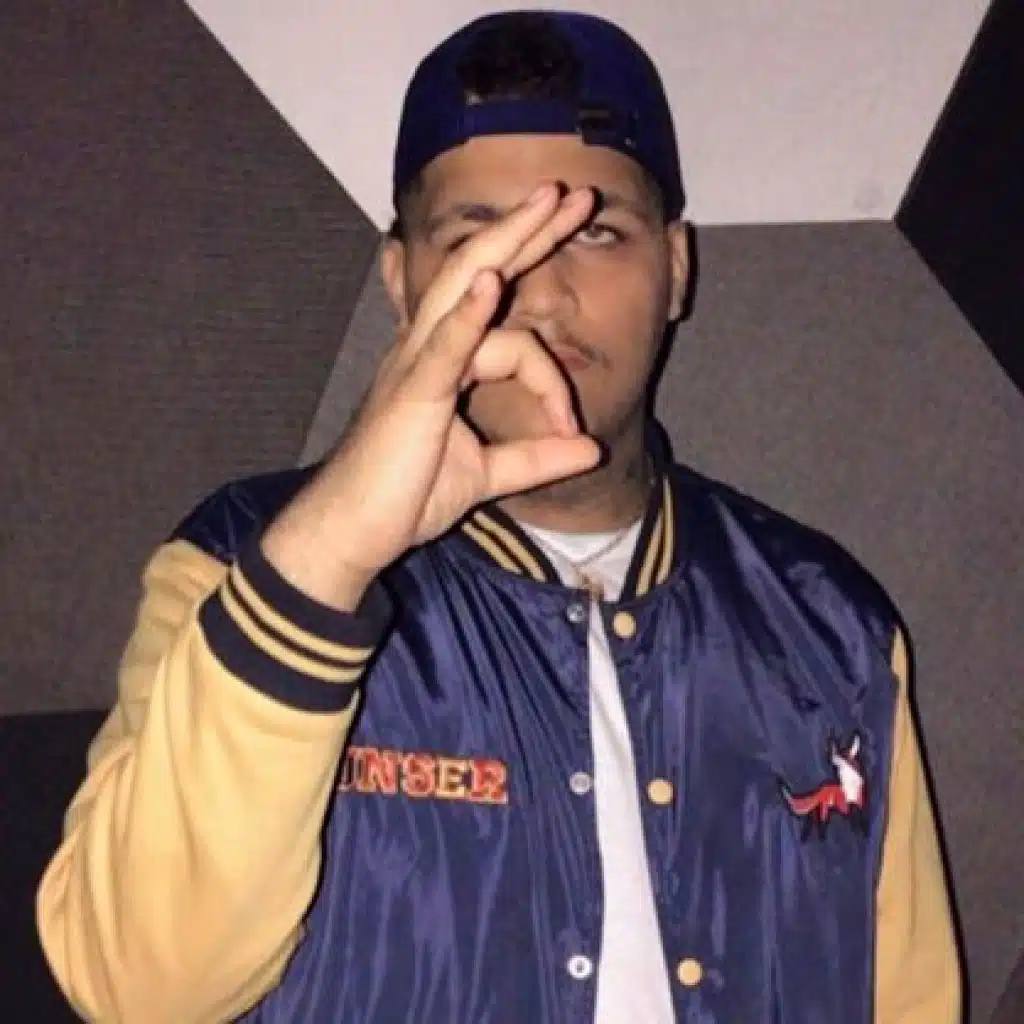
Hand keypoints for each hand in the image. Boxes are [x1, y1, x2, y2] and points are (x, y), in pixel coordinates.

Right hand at [262, 184, 601, 607]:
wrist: (354, 532)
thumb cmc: (404, 497)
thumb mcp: (486, 475)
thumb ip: (536, 459)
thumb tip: (592, 450)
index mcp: (443, 364)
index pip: (509, 335)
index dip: (551, 375)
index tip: (573, 427)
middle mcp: (426, 349)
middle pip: (477, 271)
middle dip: (526, 231)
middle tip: (570, 194)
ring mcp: (414, 364)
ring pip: (462, 286)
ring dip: (511, 242)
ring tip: (552, 203)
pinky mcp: (411, 393)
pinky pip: (443, 345)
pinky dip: (467, 313)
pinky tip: (491, 281)